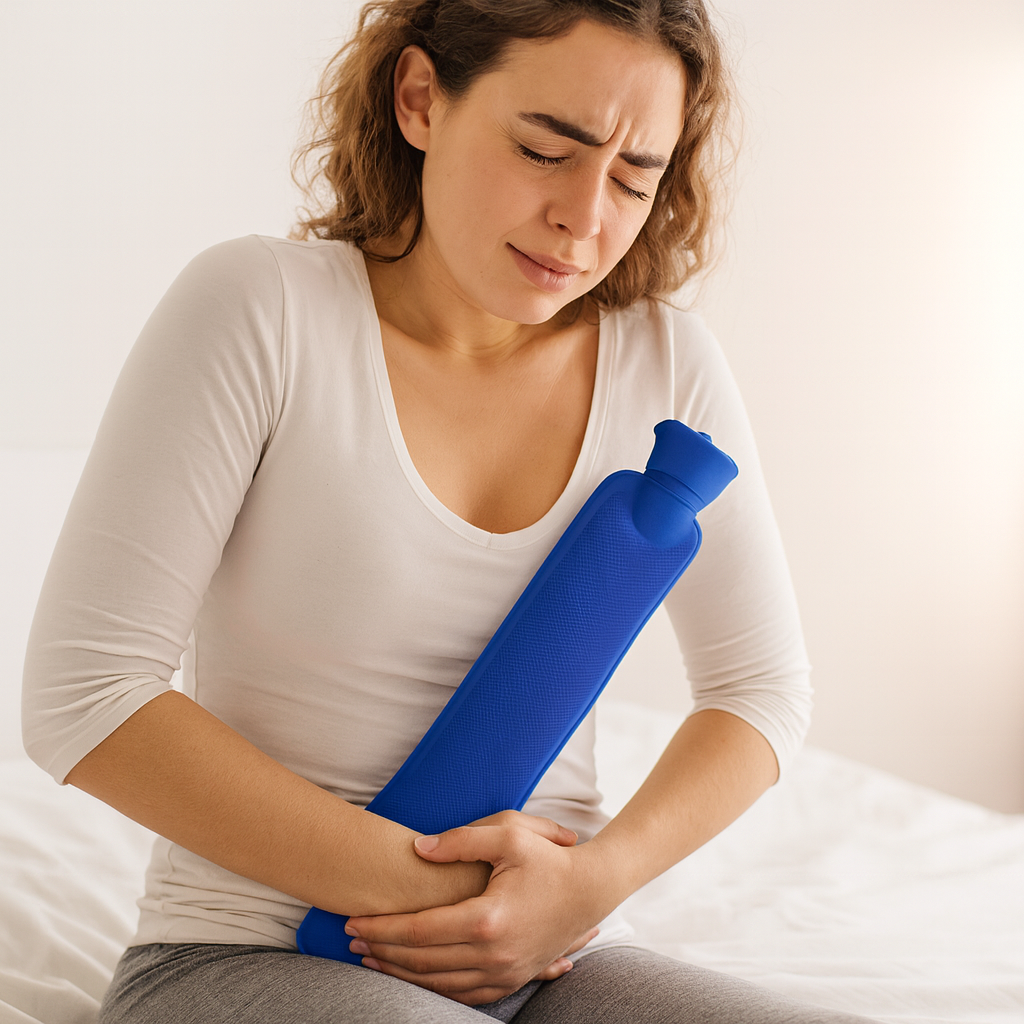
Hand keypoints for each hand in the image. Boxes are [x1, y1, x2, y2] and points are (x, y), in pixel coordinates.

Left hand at [345, 816, 603, 1004]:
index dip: (381, 927)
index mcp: (488, 918)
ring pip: (438, 983)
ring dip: (400, 972)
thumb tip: (418, 848)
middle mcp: (493, 954)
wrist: (593, 890)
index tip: (352, 920)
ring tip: (371, 958)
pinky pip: (462, 994)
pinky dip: (431, 987)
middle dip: (381, 951)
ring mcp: (504, 972)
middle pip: (421, 961)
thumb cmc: (551, 858)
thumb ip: (461, 840)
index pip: (418, 930)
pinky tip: (412, 976)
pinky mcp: (512, 979)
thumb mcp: (510, 834)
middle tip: (351, 941)